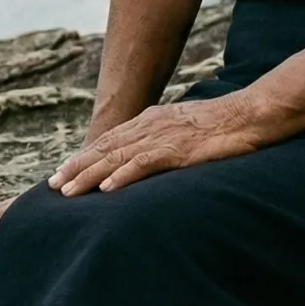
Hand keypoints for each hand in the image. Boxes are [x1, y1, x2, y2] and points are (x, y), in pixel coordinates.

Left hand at [47, 93, 269, 196]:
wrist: (251, 113)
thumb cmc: (224, 124)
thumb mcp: (185, 128)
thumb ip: (163, 138)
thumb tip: (148, 156)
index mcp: (151, 120)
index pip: (110, 140)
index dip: (85, 157)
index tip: (64, 172)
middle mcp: (150, 125)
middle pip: (105, 148)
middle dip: (77, 167)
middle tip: (53, 185)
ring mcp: (163, 136)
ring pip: (117, 157)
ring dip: (89, 175)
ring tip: (68, 192)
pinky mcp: (178, 149)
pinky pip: (144, 163)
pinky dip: (123, 176)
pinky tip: (106, 189)